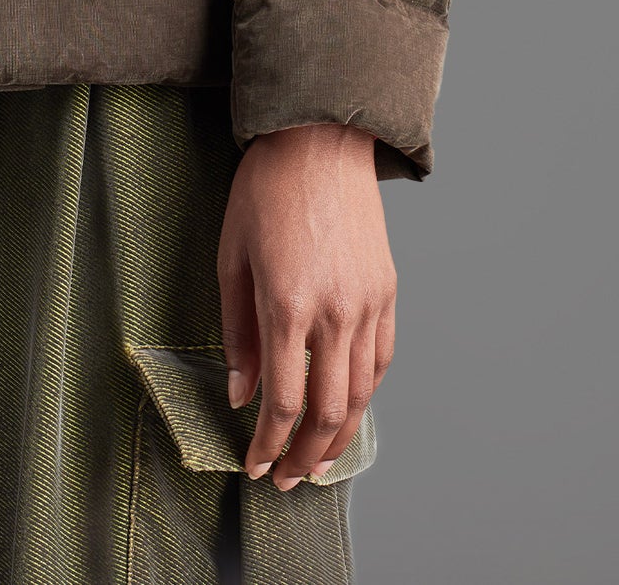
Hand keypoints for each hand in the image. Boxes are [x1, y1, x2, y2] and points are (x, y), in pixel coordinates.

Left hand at [216, 121, 395, 489]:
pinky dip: (365, 394)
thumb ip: (236, 331)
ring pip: (360, 394)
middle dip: (302, 456)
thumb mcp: (232, 256)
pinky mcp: (387, 290)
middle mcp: (334, 312)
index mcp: (288, 304)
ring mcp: (367, 302)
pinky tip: (348, 408)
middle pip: (327, 411)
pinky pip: (381, 358)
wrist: (318, 139)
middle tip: (283, 479)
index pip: (283, 402)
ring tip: (316, 462)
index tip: (254, 464)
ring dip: (339, 438)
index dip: (267, 444)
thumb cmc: (265, 190)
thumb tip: (241, 392)